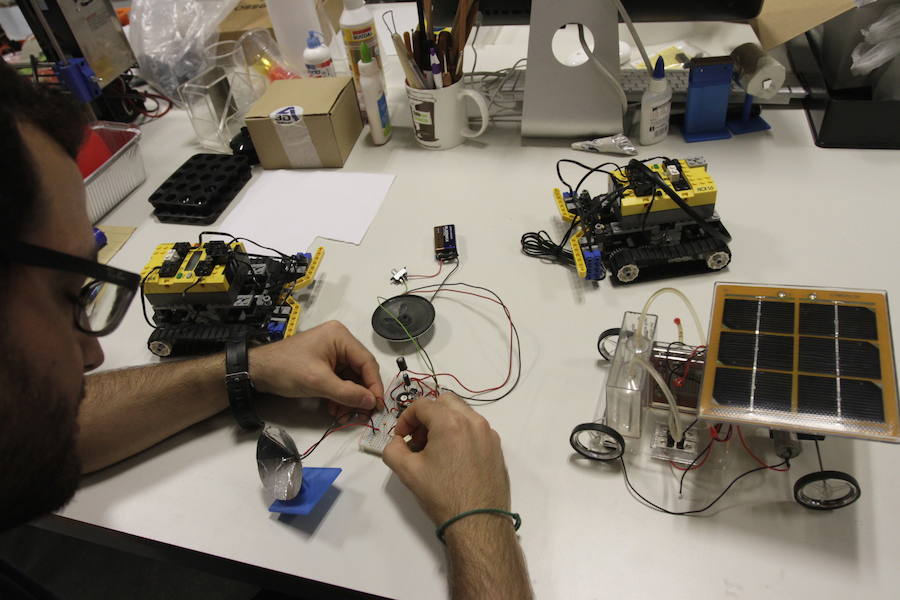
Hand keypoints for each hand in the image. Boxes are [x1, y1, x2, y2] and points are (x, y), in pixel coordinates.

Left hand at [249, 321, 383, 409]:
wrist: (257, 370)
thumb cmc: (287, 369)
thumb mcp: (319, 382)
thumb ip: (348, 393)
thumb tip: (372, 402)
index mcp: (340, 337)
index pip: (367, 362)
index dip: (374, 385)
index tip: (377, 405)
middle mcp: (339, 341)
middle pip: (360, 370)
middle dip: (360, 394)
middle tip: (361, 414)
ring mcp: (331, 351)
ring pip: (350, 378)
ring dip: (348, 397)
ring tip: (343, 414)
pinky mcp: (324, 362)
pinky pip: (339, 379)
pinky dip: (339, 395)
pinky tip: (334, 408)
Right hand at [382, 392, 509, 524]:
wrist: (478, 522)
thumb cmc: (441, 495)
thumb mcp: (407, 472)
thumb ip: (393, 449)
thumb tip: (397, 442)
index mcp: (450, 422)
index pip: (422, 405)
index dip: (405, 418)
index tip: (401, 437)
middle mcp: (473, 420)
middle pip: (444, 402)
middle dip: (427, 415)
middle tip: (418, 439)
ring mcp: (488, 433)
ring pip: (462, 413)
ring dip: (444, 422)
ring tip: (435, 450)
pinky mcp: (497, 447)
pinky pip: (475, 428)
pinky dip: (461, 433)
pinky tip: (454, 458)